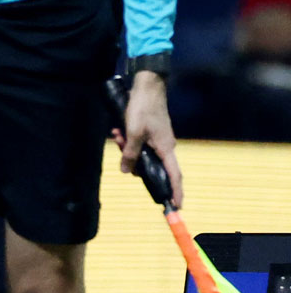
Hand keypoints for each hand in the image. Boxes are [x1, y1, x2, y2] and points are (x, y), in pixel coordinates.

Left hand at [113, 70, 183, 207]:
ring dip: (127, 147)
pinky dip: (128, 140)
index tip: (176, 206)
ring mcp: (159, 139)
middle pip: (151, 164)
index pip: (174, 176)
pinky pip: (139, 143)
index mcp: (166, 149)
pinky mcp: (152, 132)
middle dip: (133, 161)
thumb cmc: (143, 109)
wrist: (147, 86)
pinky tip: (117, 130)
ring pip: (142, 153)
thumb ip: (130, 153)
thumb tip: (127, 172)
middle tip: (120, 145)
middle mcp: (166, 146)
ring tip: (117, 134)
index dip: (175, 191)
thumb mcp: (133, 133)